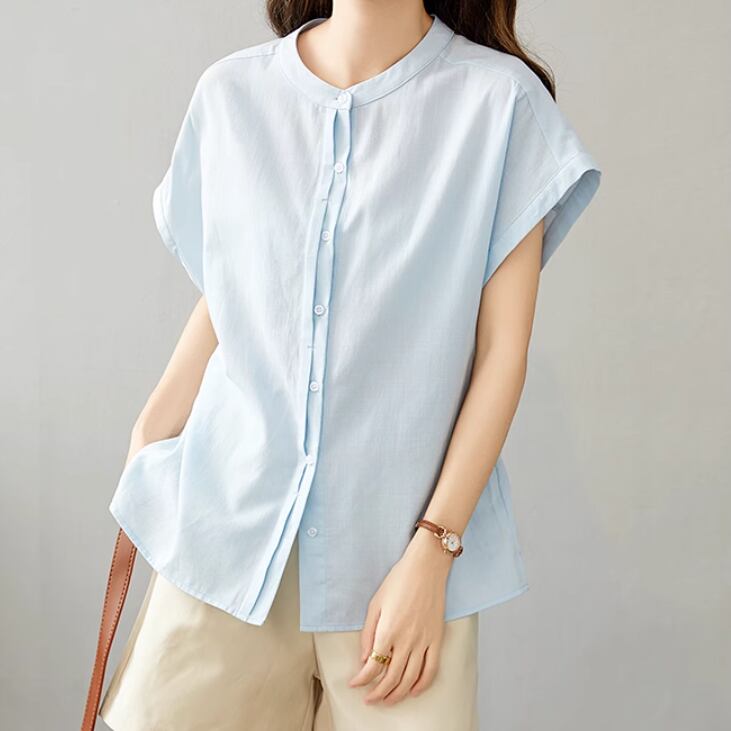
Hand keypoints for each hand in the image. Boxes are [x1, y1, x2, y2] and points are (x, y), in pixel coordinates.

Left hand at [348, 527, 453, 704]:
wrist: (426, 567)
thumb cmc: (399, 580)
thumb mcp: (375, 603)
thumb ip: (368, 633)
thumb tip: (364, 658)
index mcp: (387, 631)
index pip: (372, 667)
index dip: (362, 680)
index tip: (355, 684)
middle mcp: (406, 640)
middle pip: (391, 678)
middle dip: (377, 693)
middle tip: (369, 698)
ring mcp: (423, 641)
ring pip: (410, 679)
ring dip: (397, 694)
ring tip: (387, 700)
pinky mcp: (437, 639)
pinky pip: (431, 669)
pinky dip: (422, 685)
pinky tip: (413, 691)